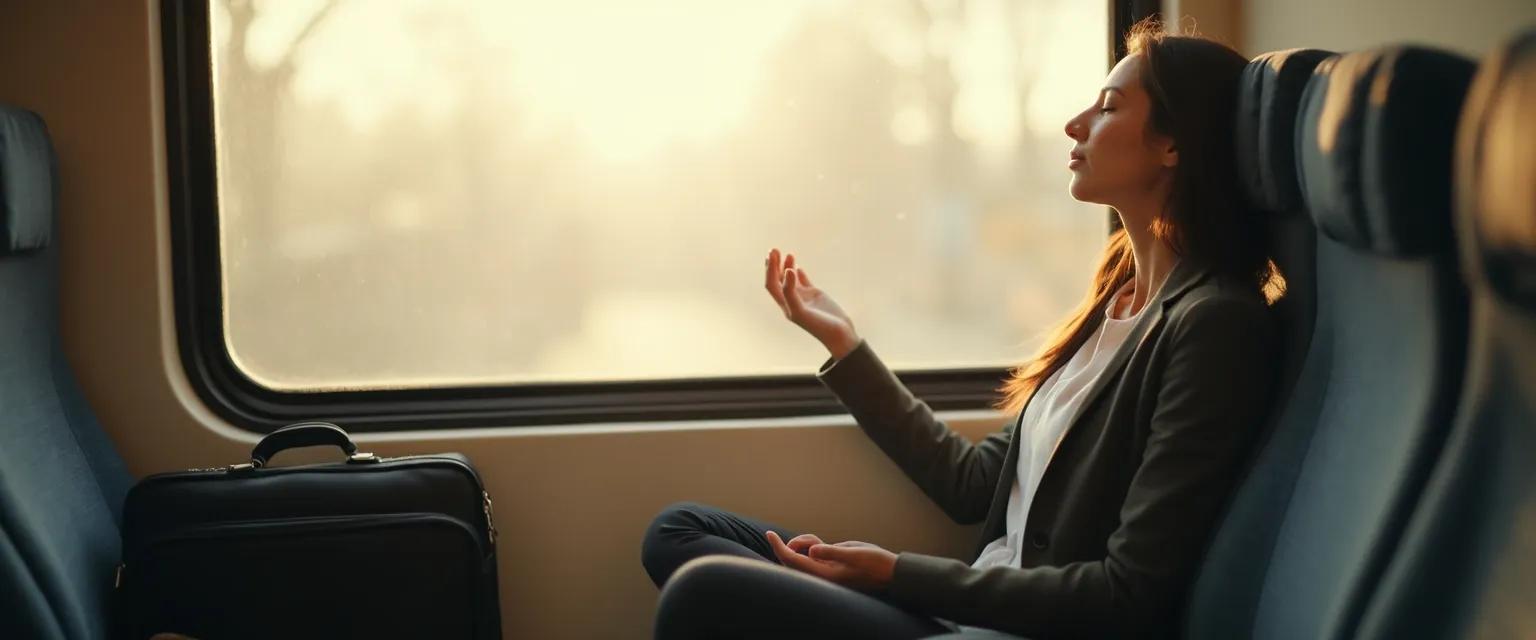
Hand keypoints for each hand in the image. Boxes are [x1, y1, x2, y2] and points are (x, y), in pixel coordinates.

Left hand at [764, 249, 860, 358]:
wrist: (839, 334)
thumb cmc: (819, 326)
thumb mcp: (802, 311)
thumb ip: (791, 292)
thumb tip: (788, 271)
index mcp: (785, 305)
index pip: (772, 285)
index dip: (769, 270)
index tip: (772, 256)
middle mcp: (792, 300)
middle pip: (777, 280)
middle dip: (774, 265)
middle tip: (773, 249)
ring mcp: (803, 297)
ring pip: (790, 279)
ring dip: (785, 266)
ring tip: (787, 254)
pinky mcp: (815, 295)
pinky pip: (803, 282)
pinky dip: (799, 273)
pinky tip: (796, 265)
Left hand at [765, 530, 896, 593]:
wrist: (889, 571)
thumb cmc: (875, 564)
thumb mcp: (855, 555)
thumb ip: (833, 553)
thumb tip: (811, 551)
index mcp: (824, 574)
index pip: (793, 561)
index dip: (779, 547)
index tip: (769, 533)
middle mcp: (821, 574)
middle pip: (791, 560)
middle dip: (786, 546)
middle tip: (777, 535)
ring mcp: (824, 569)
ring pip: (801, 554)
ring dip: (801, 543)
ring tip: (815, 540)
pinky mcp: (829, 564)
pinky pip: (811, 553)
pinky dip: (809, 544)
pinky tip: (817, 542)